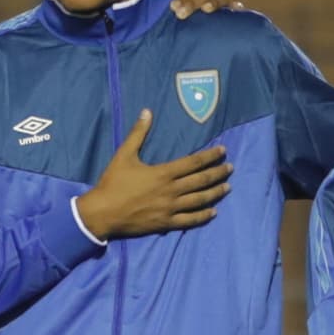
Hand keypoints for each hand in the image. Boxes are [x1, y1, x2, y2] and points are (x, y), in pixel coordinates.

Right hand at [73, 108, 228, 240]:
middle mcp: (171, 191)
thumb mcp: (124, 155)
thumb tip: (147, 111)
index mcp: (164, 173)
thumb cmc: (113, 183)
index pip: (194, 162)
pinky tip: (213, 212)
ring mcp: (170, 208)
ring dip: (215, 193)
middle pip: (201, 180)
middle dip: (218, 173)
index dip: (210, 156)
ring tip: (228, 187)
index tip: (223, 151)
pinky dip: (203, 216)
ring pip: (200, 200)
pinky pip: (190, 220)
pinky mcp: (166, 223)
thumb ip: (138, 133)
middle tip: (231, 168)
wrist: (103, 213)